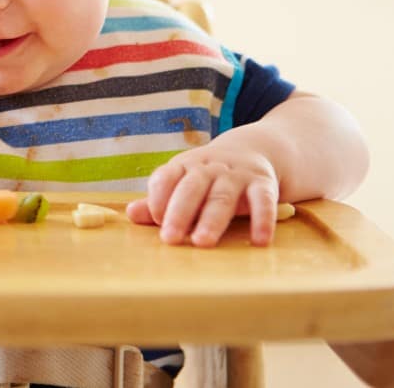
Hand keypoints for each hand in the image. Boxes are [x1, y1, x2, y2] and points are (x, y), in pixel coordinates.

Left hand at [126, 130, 280, 246]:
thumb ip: (158, 200)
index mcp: (184, 165)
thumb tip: (130, 215)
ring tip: (202, 242)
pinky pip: (263, 200)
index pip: (166, 177)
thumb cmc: (207, 176)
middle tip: (170, 239)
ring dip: (212, 219)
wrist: (253, 150)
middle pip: (192, 187)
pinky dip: (262, 219)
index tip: (155, 220)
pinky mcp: (263, 183)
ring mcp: (237, 174)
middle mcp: (209, 167)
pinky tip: (259, 240)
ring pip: (223, 196)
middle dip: (179, 212)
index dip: (158, 197)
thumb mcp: (182, 182)